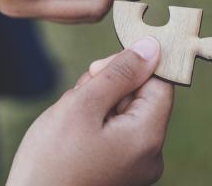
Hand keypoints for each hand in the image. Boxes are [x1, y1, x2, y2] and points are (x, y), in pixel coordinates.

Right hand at [6, 37, 173, 185]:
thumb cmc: (51, 163)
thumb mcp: (84, 106)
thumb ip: (121, 72)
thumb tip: (152, 46)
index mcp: (148, 137)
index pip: (160, 82)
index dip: (134, 66)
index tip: (102, 67)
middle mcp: (150, 152)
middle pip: (141, 95)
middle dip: (109, 85)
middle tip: (79, 96)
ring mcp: (135, 162)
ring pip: (125, 108)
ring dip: (98, 101)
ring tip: (71, 116)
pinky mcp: (121, 165)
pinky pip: (117, 127)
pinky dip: (96, 119)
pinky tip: (74, 128)